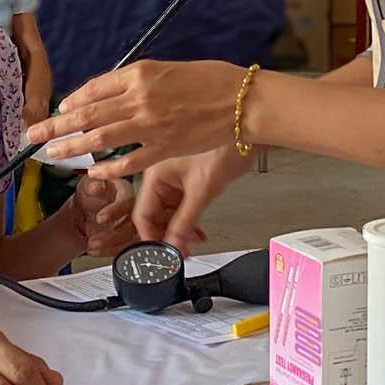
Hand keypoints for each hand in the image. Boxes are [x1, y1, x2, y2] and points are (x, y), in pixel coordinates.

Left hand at [28, 61, 249, 182]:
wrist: (244, 100)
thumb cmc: (212, 81)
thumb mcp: (169, 69)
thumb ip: (140, 82)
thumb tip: (112, 96)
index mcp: (140, 72)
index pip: (93, 88)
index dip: (72, 102)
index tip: (59, 111)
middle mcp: (140, 97)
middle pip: (86, 113)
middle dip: (55, 125)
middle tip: (31, 134)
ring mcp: (150, 124)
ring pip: (100, 137)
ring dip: (72, 147)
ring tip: (51, 154)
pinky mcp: (164, 148)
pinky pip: (128, 161)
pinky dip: (108, 167)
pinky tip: (94, 172)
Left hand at [60, 175, 138, 257]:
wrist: (86, 211)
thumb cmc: (90, 194)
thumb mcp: (87, 185)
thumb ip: (92, 186)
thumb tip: (95, 187)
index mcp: (126, 191)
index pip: (127, 200)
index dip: (114, 210)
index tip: (99, 218)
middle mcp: (135, 209)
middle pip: (132, 224)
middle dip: (112, 235)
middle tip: (92, 240)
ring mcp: (135, 225)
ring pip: (130, 240)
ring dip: (111, 246)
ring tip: (92, 247)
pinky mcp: (130, 239)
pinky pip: (125, 248)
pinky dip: (110, 252)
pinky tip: (95, 252)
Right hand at [134, 145, 251, 252]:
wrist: (243, 129)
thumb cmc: (223, 148)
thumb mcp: (202, 191)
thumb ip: (185, 222)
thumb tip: (174, 245)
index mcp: (154, 174)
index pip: (142, 215)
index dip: (152, 239)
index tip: (162, 255)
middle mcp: (158, 174)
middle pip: (152, 215)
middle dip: (166, 235)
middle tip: (179, 251)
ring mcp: (171, 177)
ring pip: (166, 212)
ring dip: (177, 229)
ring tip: (191, 242)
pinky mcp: (184, 178)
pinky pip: (178, 204)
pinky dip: (186, 218)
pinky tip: (196, 229)